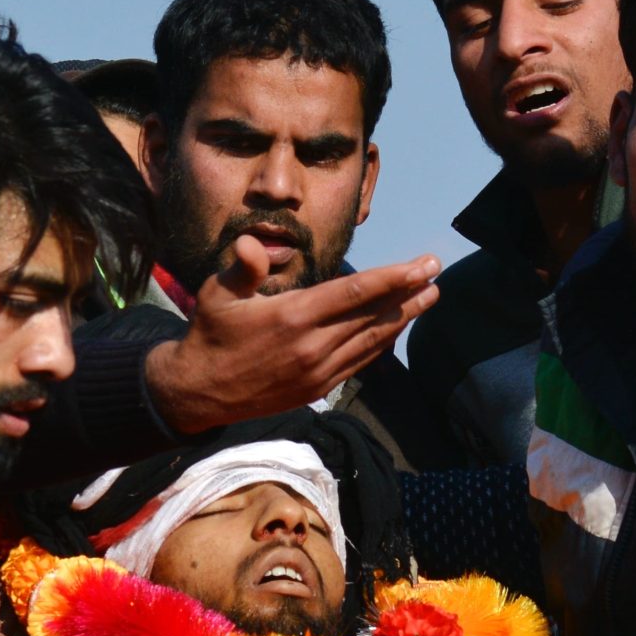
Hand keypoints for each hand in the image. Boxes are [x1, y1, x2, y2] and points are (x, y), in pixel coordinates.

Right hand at [146, 238, 439, 436]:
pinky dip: (382, 342)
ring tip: (430, 297)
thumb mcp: (217, 294)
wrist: (199, 392)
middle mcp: (313, 346)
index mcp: (293, 317)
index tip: (422, 265)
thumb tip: (252, 244)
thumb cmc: (210, 334)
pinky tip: (396, 329)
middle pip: (373, 315)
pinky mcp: (317, 388)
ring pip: (372, 340)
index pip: (355, 293)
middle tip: (436, 272)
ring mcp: (319, 371)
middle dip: (409, 293)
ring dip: (403, 318)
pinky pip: (360, 361)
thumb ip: (242, 267)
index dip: (393, 278)